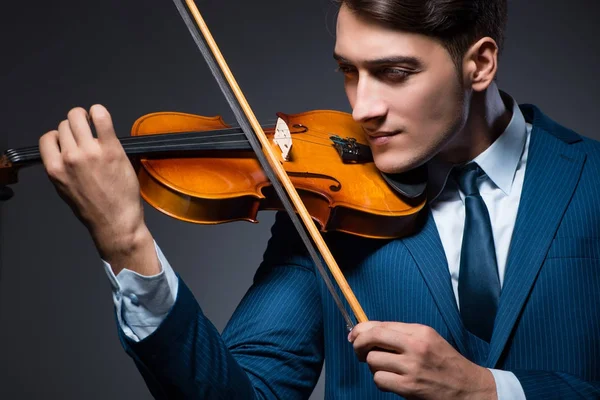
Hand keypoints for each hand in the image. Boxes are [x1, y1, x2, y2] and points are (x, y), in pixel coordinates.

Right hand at [39, 105, 158, 274]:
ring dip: (85, 117)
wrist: (116, 221)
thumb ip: (62, 168)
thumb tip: (64, 151)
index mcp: (55, 169)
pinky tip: (101, 116)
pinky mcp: (111, 149)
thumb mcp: (65, 189)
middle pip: (65, 125)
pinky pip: (101, 118)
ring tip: (94, 123)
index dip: (59, 136)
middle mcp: (69, 158)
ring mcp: (90, 152)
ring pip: (78, 117)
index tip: (69, 140)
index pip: (48, 138)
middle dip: (75, 126)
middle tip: (86, 133)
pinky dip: (99, 112)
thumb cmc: (94, 209)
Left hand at [348, 321, 496, 399]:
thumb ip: (401, 334)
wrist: (468, 387)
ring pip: (373, 360)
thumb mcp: (427, 339)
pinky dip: (380, 381)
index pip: (381, 325)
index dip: (361, 329)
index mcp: (419, 331)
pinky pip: (379, 379)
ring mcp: (412, 367)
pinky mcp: (409, 386)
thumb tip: (368, 332)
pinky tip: (390, 381)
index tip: (354, 335)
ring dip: (373, 366)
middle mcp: (415, 346)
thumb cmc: (444, 362)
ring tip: (384, 369)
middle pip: (372, 338)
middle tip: (359, 352)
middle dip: (359, 345)